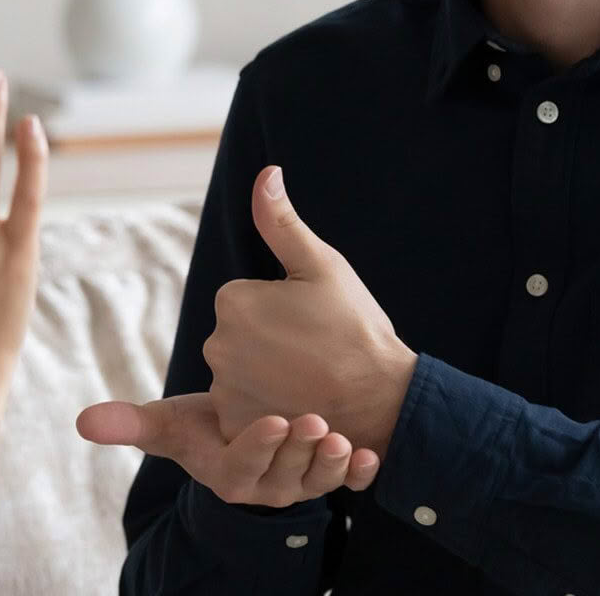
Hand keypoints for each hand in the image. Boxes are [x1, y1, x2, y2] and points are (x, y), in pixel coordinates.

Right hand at [76, 395, 380, 506]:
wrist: (244, 433)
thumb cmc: (206, 426)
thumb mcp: (171, 425)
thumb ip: (131, 425)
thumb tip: (82, 422)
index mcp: (227, 473)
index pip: (242, 467)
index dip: (258, 447)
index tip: (273, 419)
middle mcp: (264, 486)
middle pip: (284, 475)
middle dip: (299, 451)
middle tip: (314, 422)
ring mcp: (298, 486)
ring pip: (317, 481)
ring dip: (330, 463)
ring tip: (338, 436)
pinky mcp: (327, 479)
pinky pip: (347, 483)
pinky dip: (360, 471)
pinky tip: (368, 453)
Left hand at [204, 166, 417, 456]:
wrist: (382, 399)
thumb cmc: (355, 328)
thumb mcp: (323, 266)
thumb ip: (282, 222)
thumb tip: (266, 174)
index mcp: (233, 301)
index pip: (244, 301)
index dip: (280, 311)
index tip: (310, 325)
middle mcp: (217, 346)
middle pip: (238, 338)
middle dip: (267, 344)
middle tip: (311, 353)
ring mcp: (224, 389)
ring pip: (239, 374)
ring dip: (265, 377)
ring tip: (307, 381)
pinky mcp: (233, 425)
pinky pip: (240, 410)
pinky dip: (262, 408)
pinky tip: (295, 405)